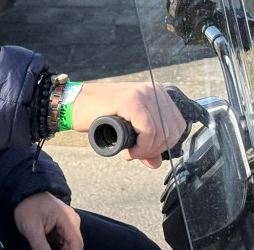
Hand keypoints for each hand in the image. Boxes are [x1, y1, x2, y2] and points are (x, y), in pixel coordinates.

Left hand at [13, 191, 82, 249]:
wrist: (24, 193)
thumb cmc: (28, 206)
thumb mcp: (31, 229)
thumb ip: (41, 248)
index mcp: (68, 219)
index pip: (76, 245)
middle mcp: (72, 221)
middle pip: (74, 246)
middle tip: (44, 249)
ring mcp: (68, 223)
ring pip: (69, 246)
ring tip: (43, 246)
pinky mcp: (63, 226)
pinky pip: (64, 242)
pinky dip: (57, 248)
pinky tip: (46, 247)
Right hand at [70, 82, 186, 167]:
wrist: (76, 104)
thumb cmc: (99, 114)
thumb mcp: (128, 129)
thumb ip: (145, 144)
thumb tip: (157, 163)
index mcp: (157, 94)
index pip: (177, 126)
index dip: (164, 145)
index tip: (146, 151)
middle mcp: (153, 91)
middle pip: (172, 131)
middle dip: (155, 150)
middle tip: (135, 154)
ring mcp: (143, 94)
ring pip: (161, 133)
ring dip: (146, 150)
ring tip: (130, 152)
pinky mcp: (132, 101)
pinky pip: (149, 131)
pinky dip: (141, 147)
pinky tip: (128, 150)